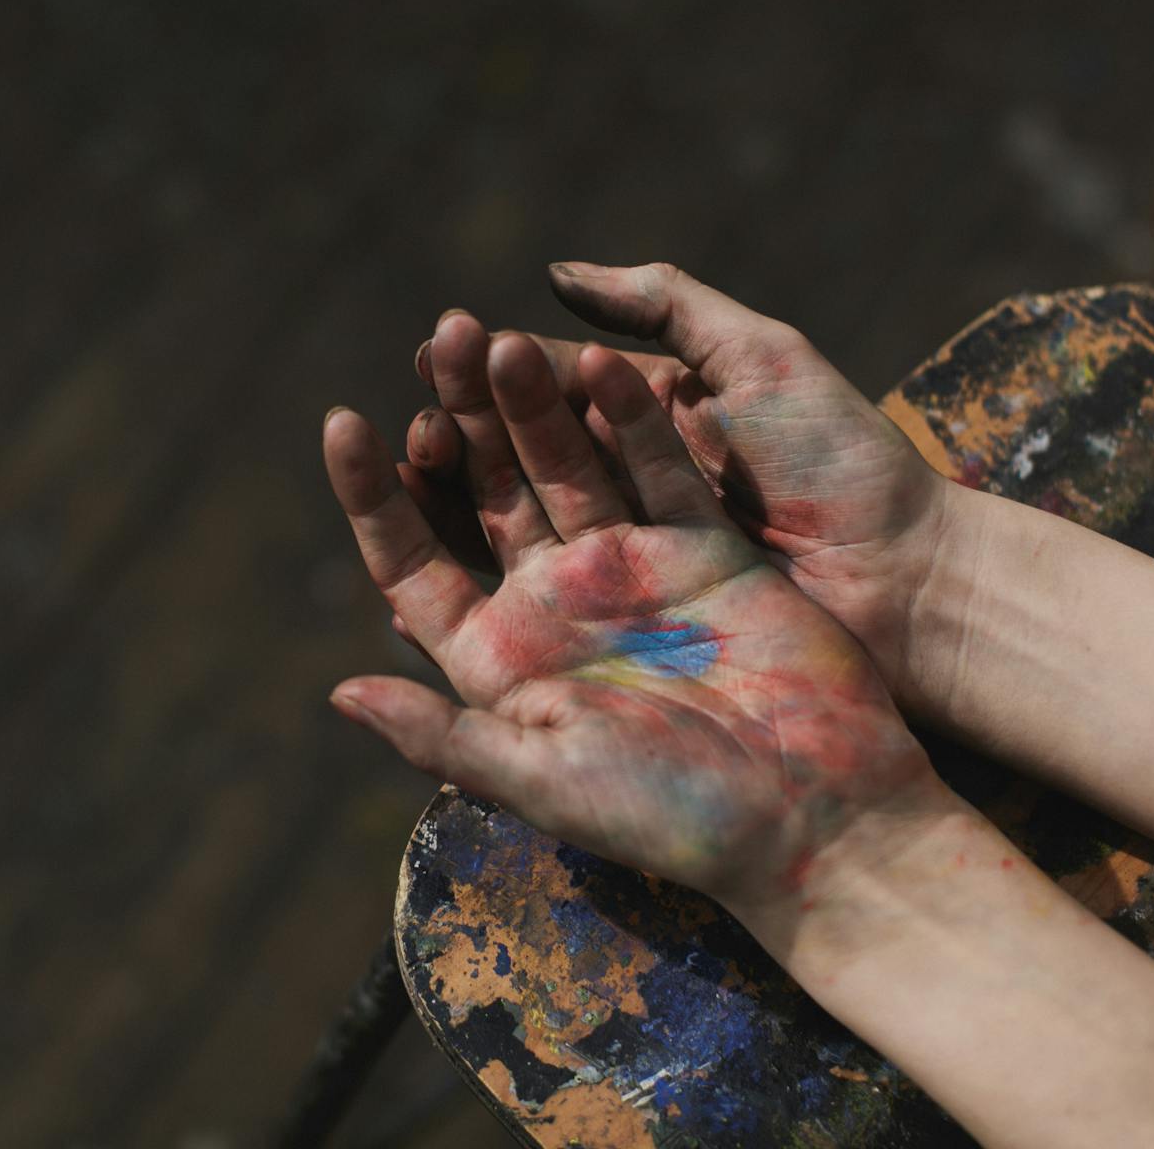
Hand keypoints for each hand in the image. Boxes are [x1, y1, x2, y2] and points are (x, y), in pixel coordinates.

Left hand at [324, 327, 933, 909]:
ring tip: (505, 336)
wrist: (816, 815)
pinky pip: (659, 467)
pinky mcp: (706, 546)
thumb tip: (337, 690)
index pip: (415, 559)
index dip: (373, 496)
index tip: (345, 419)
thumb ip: (442, 735)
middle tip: (442, 335)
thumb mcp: (547, 781)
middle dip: (461, 415)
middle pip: (488, 490)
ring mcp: (631, 567)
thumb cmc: (673, 817)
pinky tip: (600, 363)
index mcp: (500, 656)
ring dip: (534, 401)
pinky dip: (632, 419)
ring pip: (566, 463)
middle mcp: (556, 602)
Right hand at [406, 264, 957, 711]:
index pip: (546, 387)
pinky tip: (424, 565)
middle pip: (517, 453)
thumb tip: (552, 274)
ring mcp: (620, 558)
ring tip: (408, 480)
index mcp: (649, 419)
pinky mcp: (625, 620)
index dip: (489, 372)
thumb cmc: (843, 462)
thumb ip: (663, 308)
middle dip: (461, 431)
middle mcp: (623, 486)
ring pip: (512, 523)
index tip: (435, 351)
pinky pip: (537, 597)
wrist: (907, 586)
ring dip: (456, 501)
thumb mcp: (760, 357)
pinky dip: (482, 580)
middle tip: (413, 420)